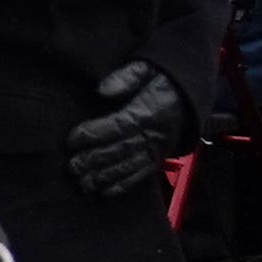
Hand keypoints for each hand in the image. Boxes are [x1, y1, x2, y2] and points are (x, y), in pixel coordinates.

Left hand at [64, 58, 188, 199]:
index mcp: (151, 110)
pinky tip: (104, 193)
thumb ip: (126, 77)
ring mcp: (158, 149)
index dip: (95, 133)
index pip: (120, 125)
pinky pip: (141, 175)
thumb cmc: (162, 81)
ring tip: (83, 183)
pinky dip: (123, 186)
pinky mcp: (158, 159)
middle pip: (122, 149)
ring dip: (105, 177)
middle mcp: (155, 133)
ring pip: (130, 166)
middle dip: (95, 159)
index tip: (72, 139)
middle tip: (72, 166)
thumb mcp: (148, 68)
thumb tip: (102, 90)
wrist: (189, 96)